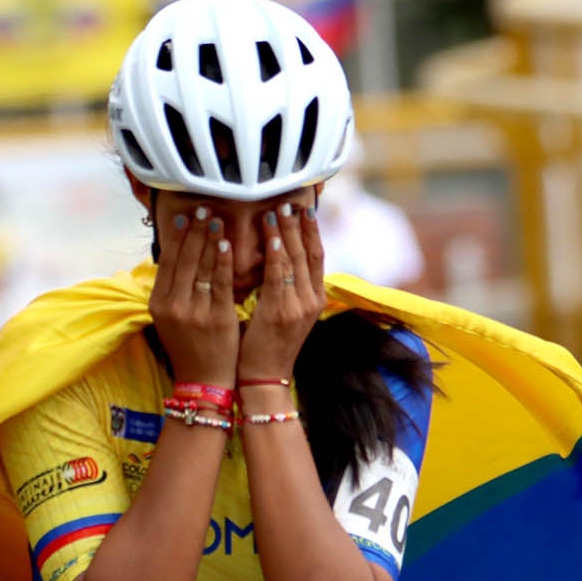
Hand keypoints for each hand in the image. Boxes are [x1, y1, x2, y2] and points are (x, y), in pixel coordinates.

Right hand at [149, 207, 238, 385]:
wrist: (204, 382)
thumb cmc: (190, 348)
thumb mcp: (171, 319)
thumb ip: (173, 291)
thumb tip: (179, 256)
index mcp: (158, 304)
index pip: (167, 262)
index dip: (176, 236)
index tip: (184, 216)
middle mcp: (172, 305)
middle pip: (183, 259)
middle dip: (193, 230)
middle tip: (202, 208)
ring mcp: (194, 311)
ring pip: (201, 266)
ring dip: (208, 238)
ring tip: (215, 218)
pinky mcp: (216, 318)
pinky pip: (220, 282)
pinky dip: (222, 261)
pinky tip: (226, 243)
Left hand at [237, 201, 323, 379]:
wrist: (264, 379)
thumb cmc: (266, 346)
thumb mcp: (284, 314)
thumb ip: (284, 288)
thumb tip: (277, 260)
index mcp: (315, 299)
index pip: (317, 256)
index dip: (312, 230)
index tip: (305, 208)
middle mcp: (312, 300)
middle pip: (310, 253)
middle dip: (299, 225)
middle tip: (290, 200)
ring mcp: (299, 307)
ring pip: (296, 261)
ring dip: (287, 233)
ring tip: (277, 210)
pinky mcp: (281, 313)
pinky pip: (280, 277)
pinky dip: (278, 255)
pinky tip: (273, 237)